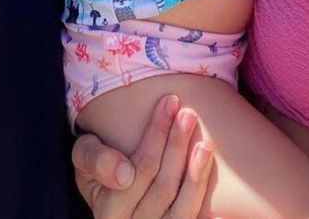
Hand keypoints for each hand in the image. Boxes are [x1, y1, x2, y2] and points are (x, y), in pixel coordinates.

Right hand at [73, 95, 214, 218]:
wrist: (111, 205)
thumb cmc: (99, 172)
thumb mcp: (84, 159)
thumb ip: (94, 159)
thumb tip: (124, 173)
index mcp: (109, 211)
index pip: (140, 168)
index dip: (156, 134)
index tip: (170, 102)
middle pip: (163, 186)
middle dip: (177, 146)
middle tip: (189, 114)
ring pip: (183, 211)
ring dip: (196, 176)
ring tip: (205, 145)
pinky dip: (208, 217)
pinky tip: (224, 209)